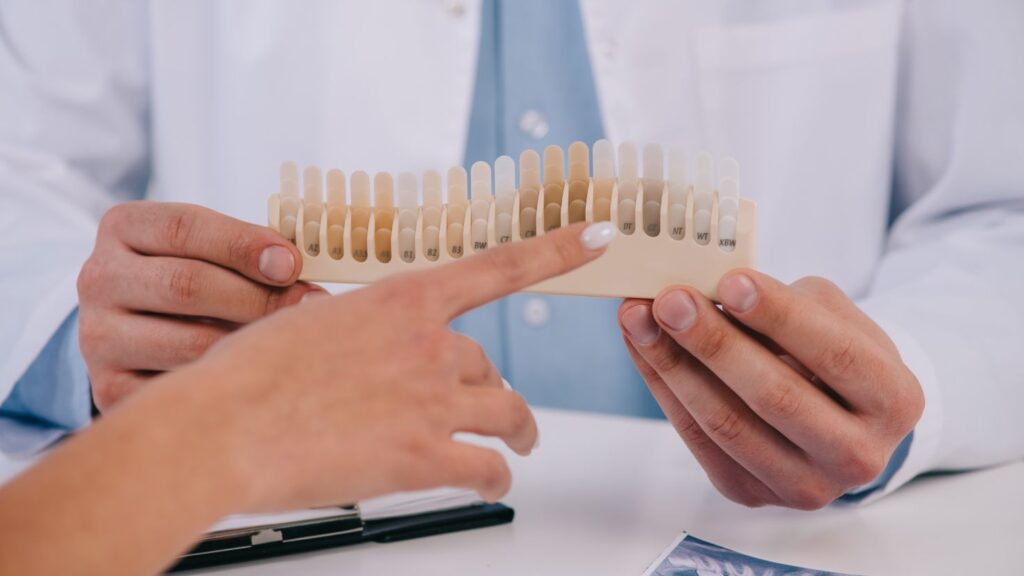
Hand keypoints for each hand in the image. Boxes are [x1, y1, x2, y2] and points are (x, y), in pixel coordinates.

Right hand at [77, 202, 323, 410]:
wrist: (137, 334)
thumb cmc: (193, 279)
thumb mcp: (208, 249)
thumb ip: (248, 250)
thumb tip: (297, 270)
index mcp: (123, 228)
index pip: (185, 228)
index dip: (244, 244)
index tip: (291, 264)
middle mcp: (99, 278)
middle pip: (187, 285)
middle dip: (258, 297)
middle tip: (309, 307)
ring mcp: (98, 336)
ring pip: (189, 342)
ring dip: (250, 343)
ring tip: (290, 342)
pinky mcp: (109, 387)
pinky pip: (181, 388)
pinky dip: (226, 381)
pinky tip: (257, 375)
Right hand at [178, 221, 615, 510]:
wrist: (220, 429)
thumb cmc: (247, 378)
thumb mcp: (307, 323)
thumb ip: (358, 330)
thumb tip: (368, 344)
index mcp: (400, 301)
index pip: (496, 266)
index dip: (555, 250)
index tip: (596, 236)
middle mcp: (427, 344)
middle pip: (488, 365)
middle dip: (486, 387)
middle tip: (484, 406)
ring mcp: (431, 400)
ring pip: (506, 412)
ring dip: (516, 430)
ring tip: (518, 444)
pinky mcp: (425, 456)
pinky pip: (489, 467)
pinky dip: (495, 477)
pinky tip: (487, 482)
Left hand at [618, 271, 923, 508]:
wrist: (836, 414)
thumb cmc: (831, 350)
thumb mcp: (830, 314)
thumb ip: (782, 303)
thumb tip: (707, 290)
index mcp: (895, 400)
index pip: (836, 354)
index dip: (780, 316)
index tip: (730, 280)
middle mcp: (858, 455)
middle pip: (776, 397)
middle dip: (714, 343)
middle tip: (669, 300)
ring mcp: (803, 485)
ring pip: (727, 425)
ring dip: (673, 366)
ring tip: (638, 317)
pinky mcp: (751, 495)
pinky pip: (697, 440)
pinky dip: (663, 388)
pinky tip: (641, 347)